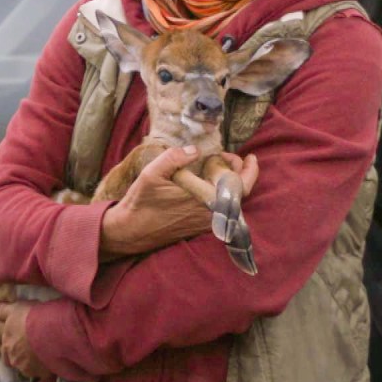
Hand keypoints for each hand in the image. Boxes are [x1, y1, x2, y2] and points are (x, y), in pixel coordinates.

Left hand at [0, 299, 52, 379]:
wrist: (51, 330)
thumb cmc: (31, 318)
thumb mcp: (15, 309)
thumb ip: (1, 310)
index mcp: (6, 346)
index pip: (4, 355)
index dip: (11, 350)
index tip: (19, 344)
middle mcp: (15, 360)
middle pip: (17, 363)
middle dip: (22, 359)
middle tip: (32, 349)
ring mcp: (29, 369)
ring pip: (30, 369)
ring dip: (34, 364)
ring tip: (44, 353)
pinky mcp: (43, 374)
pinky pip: (44, 374)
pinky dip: (46, 369)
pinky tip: (52, 360)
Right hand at [100, 148, 259, 259]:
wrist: (132, 231)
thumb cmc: (141, 202)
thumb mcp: (152, 173)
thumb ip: (174, 158)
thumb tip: (195, 150)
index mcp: (205, 200)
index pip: (241, 186)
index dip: (250, 170)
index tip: (249, 156)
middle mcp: (210, 214)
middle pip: (239, 192)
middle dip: (237, 171)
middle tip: (226, 156)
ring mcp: (206, 222)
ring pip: (230, 201)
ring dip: (227, 182)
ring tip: (216, 165)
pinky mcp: (199, 227)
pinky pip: (219, 208)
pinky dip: (219, 193)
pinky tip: (206, 181)